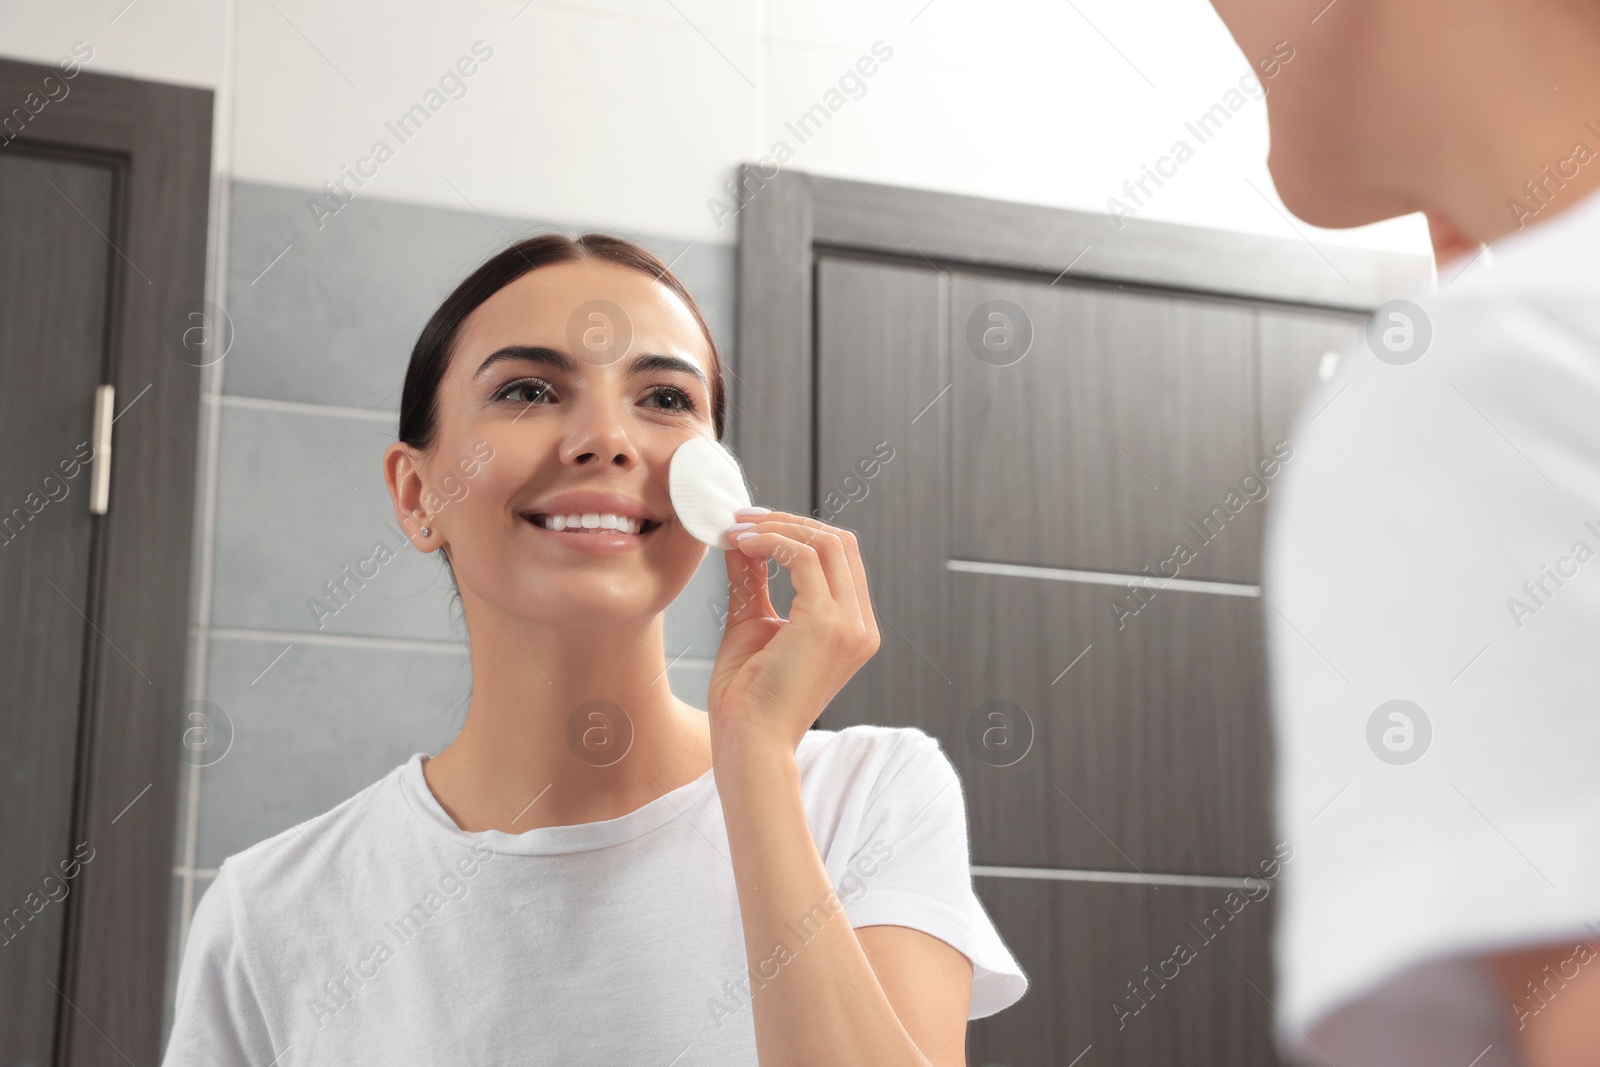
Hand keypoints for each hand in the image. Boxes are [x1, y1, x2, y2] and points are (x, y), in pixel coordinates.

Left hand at [706, 508, 881, 761]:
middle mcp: (860, 627)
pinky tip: (741, 545)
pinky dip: (771, 543)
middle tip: (742, 520)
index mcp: (852, 629)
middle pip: (839, 542)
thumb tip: (742, 539)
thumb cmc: (747, 699)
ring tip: (736, 531)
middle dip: (787, 522)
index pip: (839, 559)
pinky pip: (804, 558)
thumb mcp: (751, 623)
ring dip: (776, 528)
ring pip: (825, 542)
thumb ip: (753, 580)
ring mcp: (849, 625)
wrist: (748, 743)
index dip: (797, 532)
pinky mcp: (827, 624)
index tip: (752, 525)